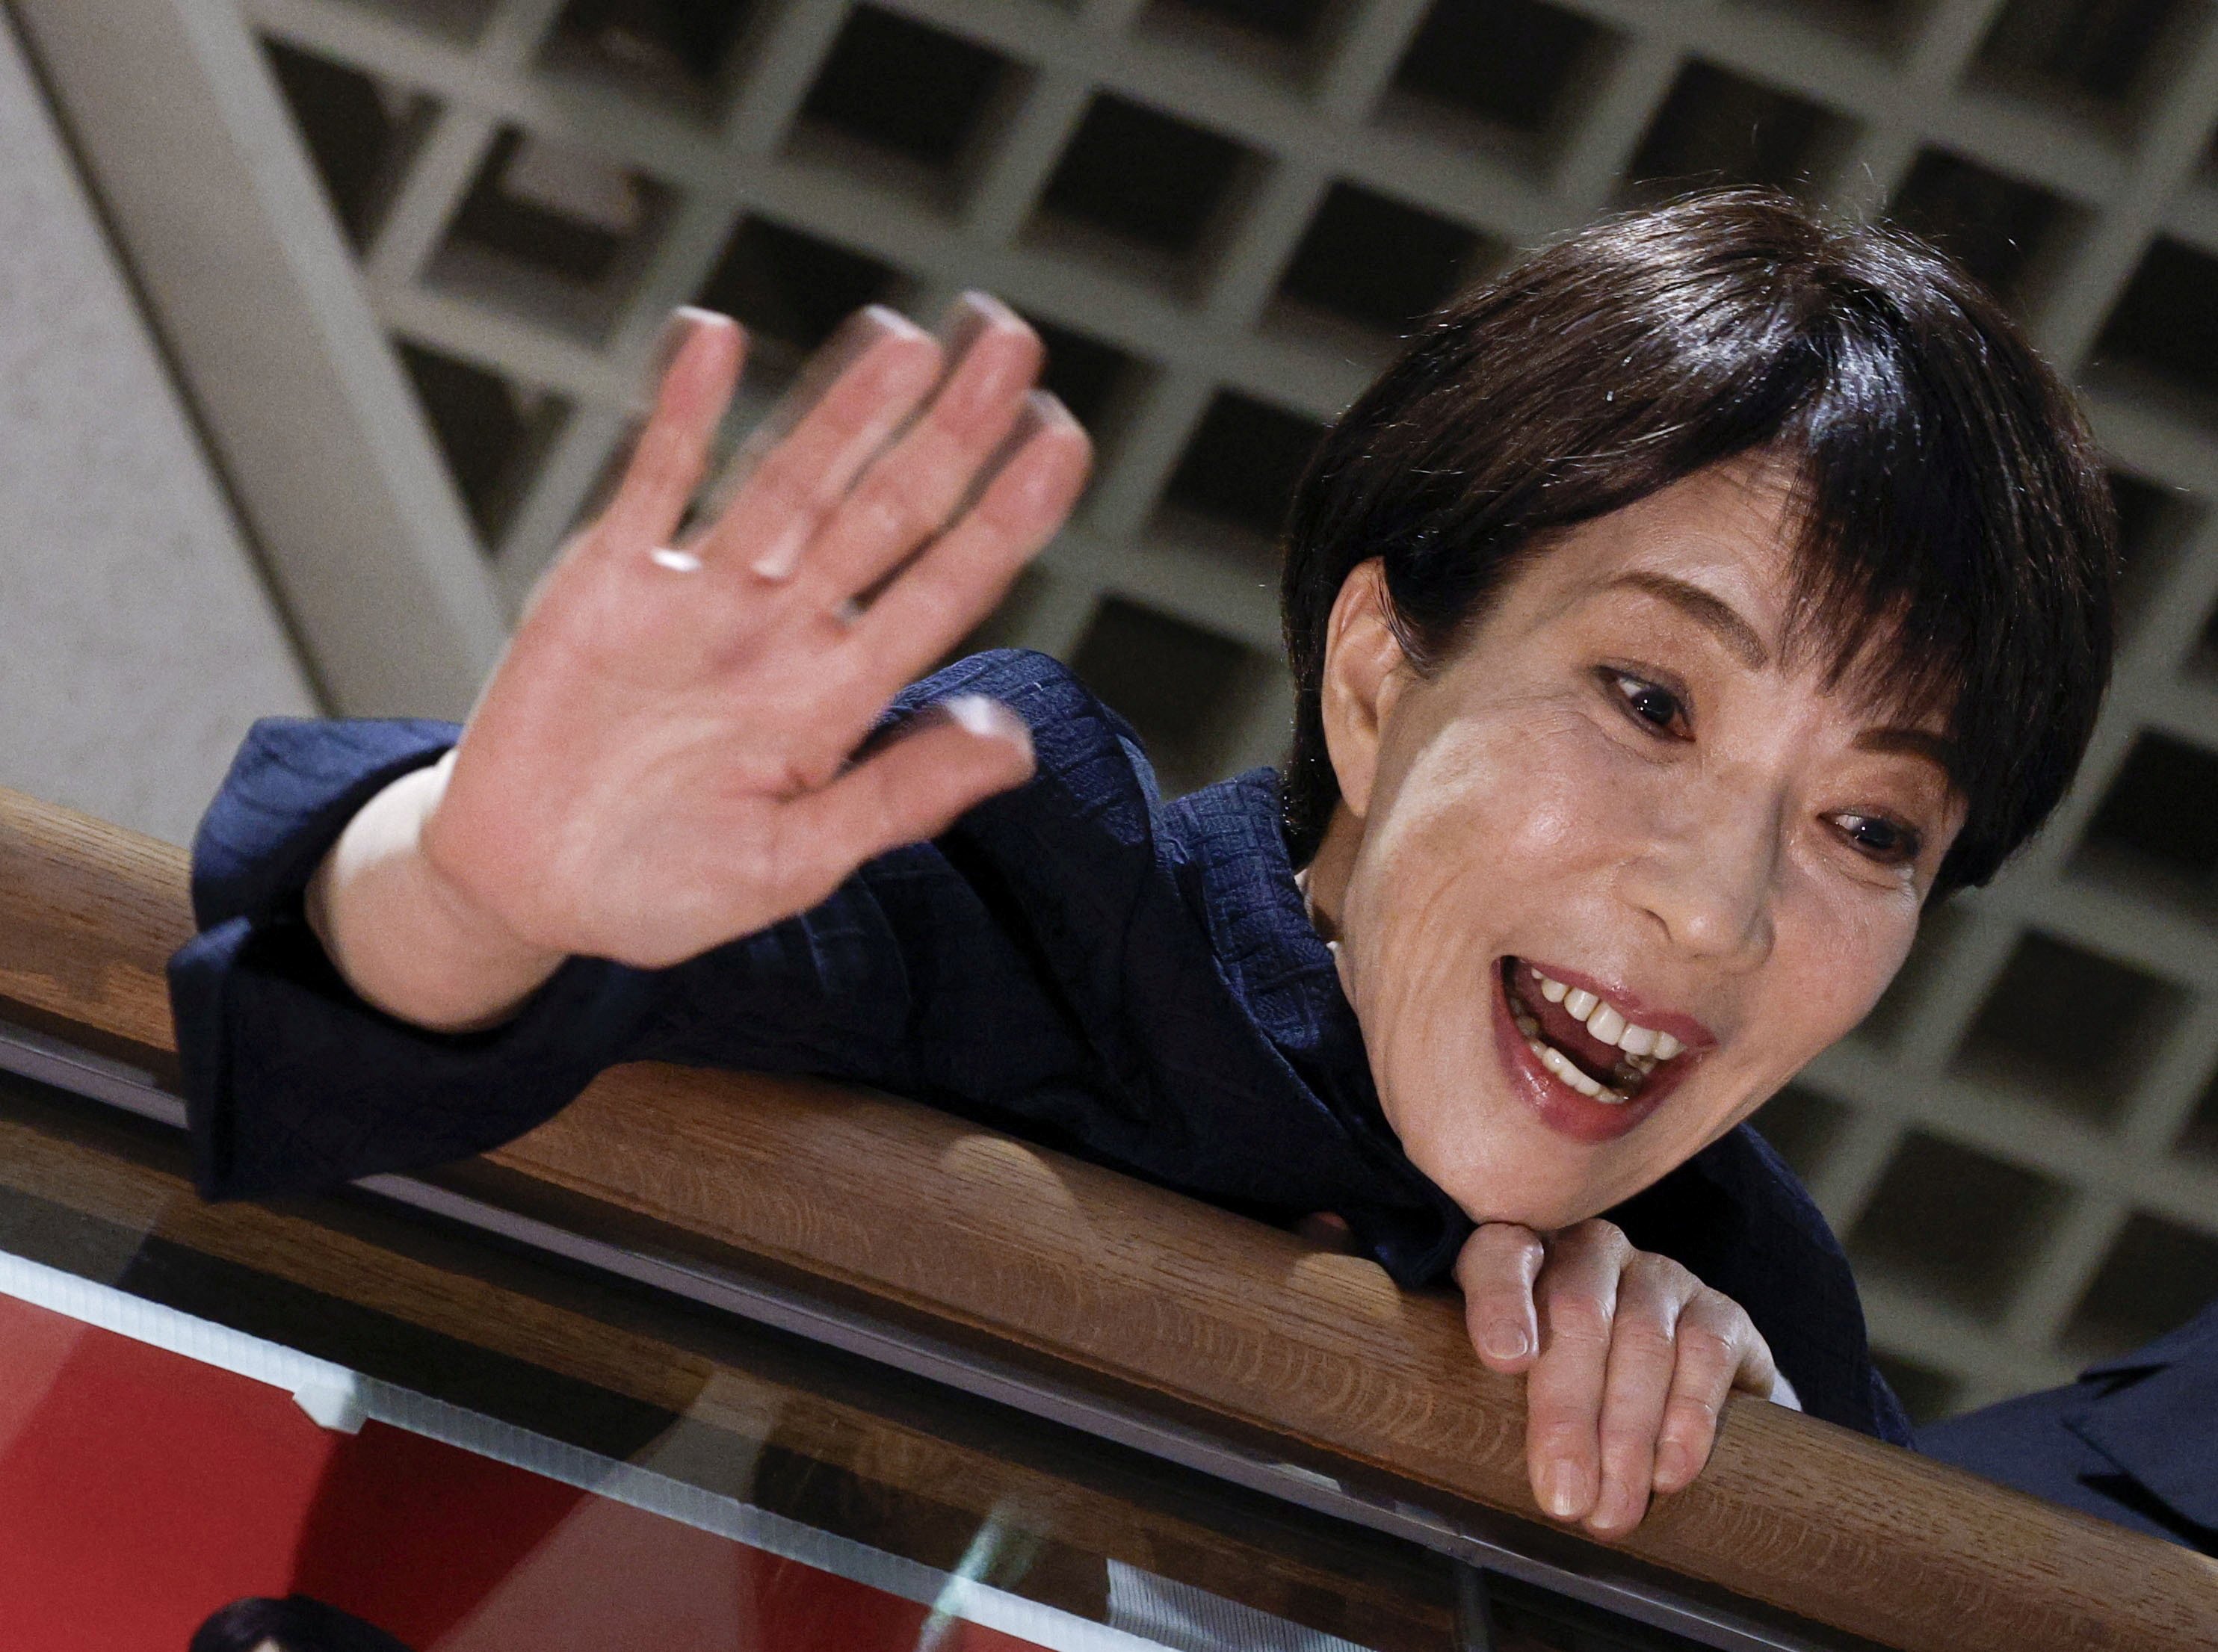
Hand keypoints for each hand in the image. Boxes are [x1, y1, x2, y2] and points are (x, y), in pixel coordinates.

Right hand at [317, 296, 1090, 1026]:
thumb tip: (1014, 747)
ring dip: (844, 410)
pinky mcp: (608, 582)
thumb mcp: (790, 864)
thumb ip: (895, 800)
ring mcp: (699, 599)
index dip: (1003, 518)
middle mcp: (782, 632)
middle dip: (949, 430)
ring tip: (905, 339)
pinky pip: (654, 481)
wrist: (524, 889)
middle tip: (1011, 344)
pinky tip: (717, 342)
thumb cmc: (662, 888)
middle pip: (884, 513)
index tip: (1061, 445)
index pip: (942, 589)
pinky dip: (681, 413)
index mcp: (835, 699)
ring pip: (788, 482)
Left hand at [1454, 1219, 1790, 1537]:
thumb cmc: (1565, 1392)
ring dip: (1626, 1437)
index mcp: (1523, 1259)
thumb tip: (1501, 1478)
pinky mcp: (1720, 1311)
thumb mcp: (1515, 1390)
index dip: (1499, 1301)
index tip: (1503, 1359)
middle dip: (1568, 1413)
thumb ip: (1497, 1404)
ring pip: (1642, 1338)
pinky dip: (1687, 1420)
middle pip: (1577, 1311)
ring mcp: (1658, 1276)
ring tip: (1612, 1510)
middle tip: (1562, 1497)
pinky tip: (1668, 1474)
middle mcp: (1591, 1253)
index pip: (1499, 1256)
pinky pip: (1706, 1353)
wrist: (1673, 1390)